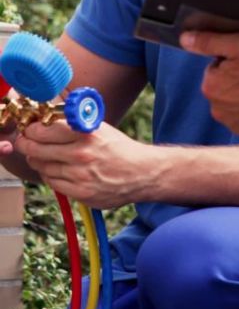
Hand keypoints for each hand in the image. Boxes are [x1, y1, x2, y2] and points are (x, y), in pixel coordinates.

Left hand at [13, 118, 152, 207]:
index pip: (45, 130)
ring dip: (39, 161)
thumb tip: (49, 116)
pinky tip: (57, 170)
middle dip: (27, 146)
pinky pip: (53, 183)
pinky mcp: (81, 193)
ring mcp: (80, 175)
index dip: (31, 130)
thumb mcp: (100, 128)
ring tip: (42, 157)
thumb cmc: (120, 148)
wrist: (141, 173)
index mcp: (86, 134)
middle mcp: (82, 154)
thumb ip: (75, 123)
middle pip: (38, 150)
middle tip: (25, 143)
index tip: (29, 129)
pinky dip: (50, 176)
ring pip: (43, 168)